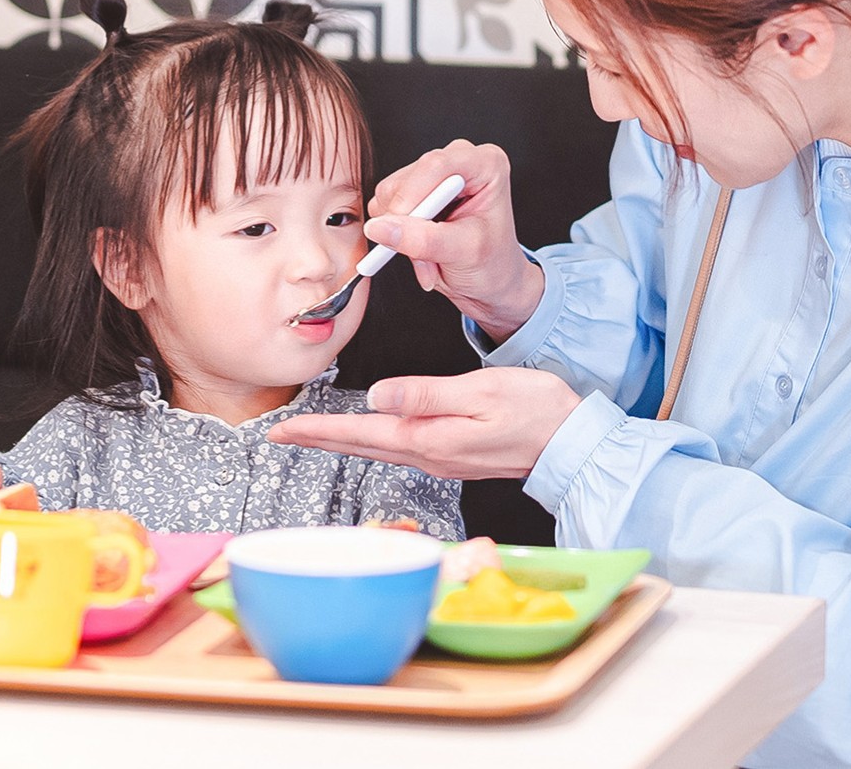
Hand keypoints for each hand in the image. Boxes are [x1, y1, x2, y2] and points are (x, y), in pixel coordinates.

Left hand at [266, 368, 581, 479]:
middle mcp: (429, 454)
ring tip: (311, 434)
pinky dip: (371, 442)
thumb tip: (378, 395)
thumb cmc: (535, 411)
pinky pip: (398, 450)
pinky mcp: (452, 456)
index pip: (361, 432)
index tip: (282, 430)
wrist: (571, 443)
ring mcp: (440, 458)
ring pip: (377, 448)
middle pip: (360, 446)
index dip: (317, 432)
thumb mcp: (481, 392)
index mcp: (430, 437)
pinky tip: (366, 436)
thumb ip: (427, 394)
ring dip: (340, 441)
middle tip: (279, 434)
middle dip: (317, 439)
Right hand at [367, 140, 543, 342]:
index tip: (402, 228)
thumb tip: (381, 228)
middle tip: (426, 253)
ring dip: (402, 234)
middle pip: (408, 179)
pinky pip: (384, 209)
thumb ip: (424, 240)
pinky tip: (421, 249)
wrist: (490, 283)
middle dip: (409, 223)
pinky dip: (396, 236)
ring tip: (430, 254)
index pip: (435, 164)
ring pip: (390, 194)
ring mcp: (433, 176)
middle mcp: (458, 163)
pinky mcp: (412, 192)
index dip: (412, 196)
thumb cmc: (493, 264)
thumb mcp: (464, 253)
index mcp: (485, 165)